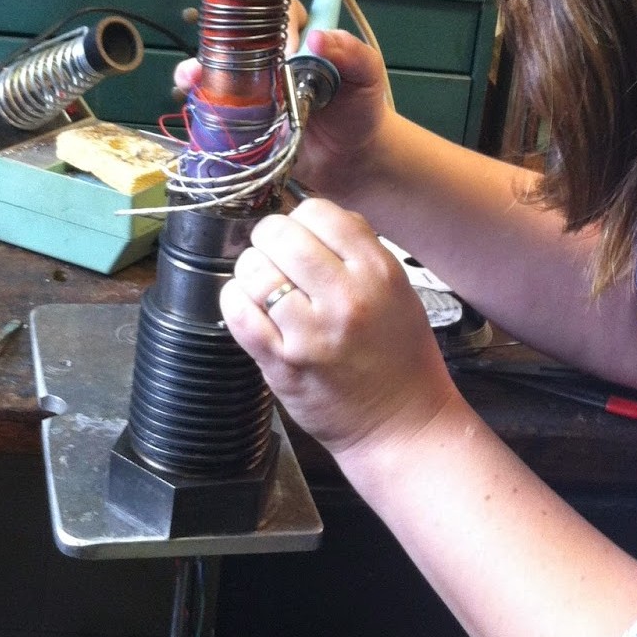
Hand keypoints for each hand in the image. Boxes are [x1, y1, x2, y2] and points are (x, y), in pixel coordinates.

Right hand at [173, 0, 393, 202]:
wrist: (351, 160)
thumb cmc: (360, 110)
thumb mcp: (367, 76)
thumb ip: (351, 53)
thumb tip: (319, 37)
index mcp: (300, 40)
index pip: (276, 14)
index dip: (269, 21)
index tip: (274, 41)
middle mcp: (271, 60)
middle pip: (237, 39)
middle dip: (219, 42)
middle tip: (217, 56)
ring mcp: (254, 90)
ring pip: (219, 70)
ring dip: (200, 70)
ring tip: (192, 77)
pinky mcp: (244, 120)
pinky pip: (217, 108)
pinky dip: (201, 104)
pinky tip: (194, 102)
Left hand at [219, 197, 458, 458]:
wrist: (402, 425)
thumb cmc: (401, 357)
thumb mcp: (399, 289)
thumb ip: (361, 248)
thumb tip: (315, 214)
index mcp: (378, 272)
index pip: (319, 212)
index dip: (301, 218)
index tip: (300, 234)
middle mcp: (346, 297)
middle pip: (279, 234)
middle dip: (270, 239)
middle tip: (275, 255)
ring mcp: (311, 332)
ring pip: (253, 269)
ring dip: (251, 271)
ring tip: (264, 285)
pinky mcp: (282, 364)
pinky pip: (238, 313)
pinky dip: (235, 300)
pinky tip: (249, 305)